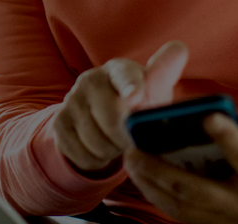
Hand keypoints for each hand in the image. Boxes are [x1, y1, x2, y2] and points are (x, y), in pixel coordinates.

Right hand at [55, 42, 188, 176]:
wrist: (105, 118)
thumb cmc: (139, 103)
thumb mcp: (156, 92)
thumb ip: (164, 75)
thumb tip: (178, 50)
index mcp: (119, 69)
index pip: (124, 76)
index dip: (130, 87)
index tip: (135, 97)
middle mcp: (91, 80)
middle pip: (111, 120)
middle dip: (127, 138)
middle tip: (134, 140)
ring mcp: (71, 101)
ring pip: (96, 142)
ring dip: (112, 151)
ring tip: (118, 142)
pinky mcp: (59, 122)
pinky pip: (81, 154)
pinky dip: (96, 159)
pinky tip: (102, 148)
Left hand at [125, 99, 237, 223]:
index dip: (229, 139)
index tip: (208, 118)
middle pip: (198, 189)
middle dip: (163, 171)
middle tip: (136, 149)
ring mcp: (226, 217)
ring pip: (182, 205)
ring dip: (152, 185)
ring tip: (131, 161)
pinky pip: (180, 214)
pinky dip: (157, 197)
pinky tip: (141, 178)